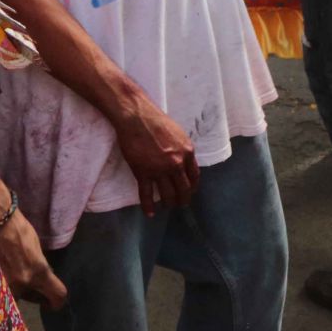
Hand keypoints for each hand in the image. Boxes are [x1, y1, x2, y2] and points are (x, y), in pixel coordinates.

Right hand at [0, 204, 67, 308]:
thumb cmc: (18, 230)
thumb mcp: (36, 248)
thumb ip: (40, 267)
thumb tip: (41, 280)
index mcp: (39, 272)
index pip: (57, 294)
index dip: (58, 301)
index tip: (55, 304)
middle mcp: (22, 284)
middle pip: (34, 299)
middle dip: (36, 296)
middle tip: (34, 289)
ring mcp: (5, 286)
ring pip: (16, 298)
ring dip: (19, 292)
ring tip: (16, 279)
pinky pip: (2, 293)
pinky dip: (4, 289)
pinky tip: (4, 279)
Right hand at [114, 99, 199, 215]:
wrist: (137, 117)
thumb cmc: (157, 121)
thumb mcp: (178, 134)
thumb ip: (183, 149)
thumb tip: (184, 161)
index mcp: (187, 152)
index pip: (194, 176)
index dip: (193, 187)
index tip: (190, 191)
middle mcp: (176, 163)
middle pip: (183, 189)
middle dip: (183, 199)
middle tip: (180, 204)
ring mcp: (159, 170)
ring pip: (167, 195)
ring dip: (168, 203)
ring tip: (168, 206)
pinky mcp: (143, 173)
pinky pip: (147, 195)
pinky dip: (148, 206)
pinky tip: (150, 213)